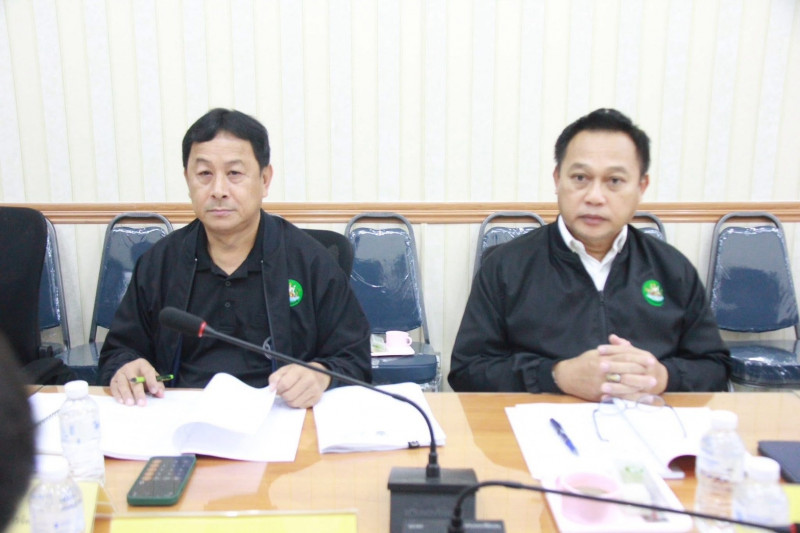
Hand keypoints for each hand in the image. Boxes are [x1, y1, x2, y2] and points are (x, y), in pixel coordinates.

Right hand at [109, 359, 165, 405]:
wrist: (129, 370)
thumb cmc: (143, 376)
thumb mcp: (153, 377)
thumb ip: (158, 385)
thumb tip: (161, 394)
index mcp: (142, 364)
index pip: (148, 372)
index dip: (151, 381)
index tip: (154, 391)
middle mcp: (129, 367)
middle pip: (134, 380)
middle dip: (138, 392)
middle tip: (142, 403)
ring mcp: (120, 373)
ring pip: (123, 384)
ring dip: (127, 394)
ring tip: (131, 404)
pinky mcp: (113, 380)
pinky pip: (115, 388)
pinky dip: (118, 395)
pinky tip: (122, 402)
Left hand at [269, 363, 330, 407]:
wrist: (319, 374)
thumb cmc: (299, 372)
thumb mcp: (286, 370)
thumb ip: (275, 378)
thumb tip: (271, 389)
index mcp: (300, 370)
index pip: (284, 384)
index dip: (278, 389)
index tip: (278, 388)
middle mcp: (309, 379)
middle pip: (289, 396)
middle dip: (283, 395)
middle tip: (284, 392)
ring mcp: (314, 389)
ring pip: (294, 403)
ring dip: (289, 400)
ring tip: (291, 394)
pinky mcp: (317, 398)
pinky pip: (301, 406)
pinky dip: (297, 403)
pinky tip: (299, 396)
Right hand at [552, 334, 667, 400]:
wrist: (566, 377)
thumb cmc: (582, 363)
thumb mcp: (595, 354)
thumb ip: (612, 350)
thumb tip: (627, 345)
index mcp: (601, 358)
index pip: (623, 357)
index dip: (638, 358)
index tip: (651, 360)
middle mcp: (601, 370)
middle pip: (625, 370)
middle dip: (641, 371)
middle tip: (655, 372)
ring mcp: (600, 383)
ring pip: (623, 385)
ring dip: (639, 386)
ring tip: (652, 386)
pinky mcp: (599, 395)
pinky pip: (617, 397)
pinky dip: (630, 398)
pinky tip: (640, 399)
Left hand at [596, 334, 667, 399]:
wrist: (660, 379)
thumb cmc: (642, 364)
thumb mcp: (636, 354)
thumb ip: (623, 346)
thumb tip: (612, 337)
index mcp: (645, 356)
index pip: (628, 351)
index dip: (613, 349)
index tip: (599, 349)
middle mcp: (648, 369)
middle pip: (630, 367)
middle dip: (615, 366)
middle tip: (600, 365)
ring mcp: (648, 383)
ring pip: (631, 384)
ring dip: (616, 386)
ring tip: (602, 386)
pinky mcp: (645, 395)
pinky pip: (630, 398)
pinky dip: (618, 398)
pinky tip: (605, 398)